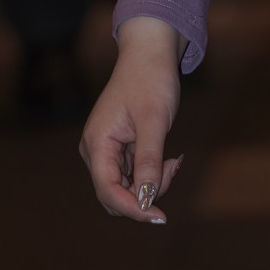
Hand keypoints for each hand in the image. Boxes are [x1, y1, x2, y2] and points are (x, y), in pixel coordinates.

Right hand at [79, 17, 185, 224]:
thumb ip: (148, 160)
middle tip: (173, 167)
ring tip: (174, 159)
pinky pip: (133, 173)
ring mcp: (106, 149)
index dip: (132, 208)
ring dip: (152, 181)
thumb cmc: (152, 80)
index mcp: (97, 143)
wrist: (150, 53)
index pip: (108, 190)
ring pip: (127, 186)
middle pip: (116, 193)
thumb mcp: (155, 120)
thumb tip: (145, 199)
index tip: (160, 217)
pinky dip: (153, 172)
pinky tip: (170, 158)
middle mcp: (95, 150)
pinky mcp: (119, 147)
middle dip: (145, 192)